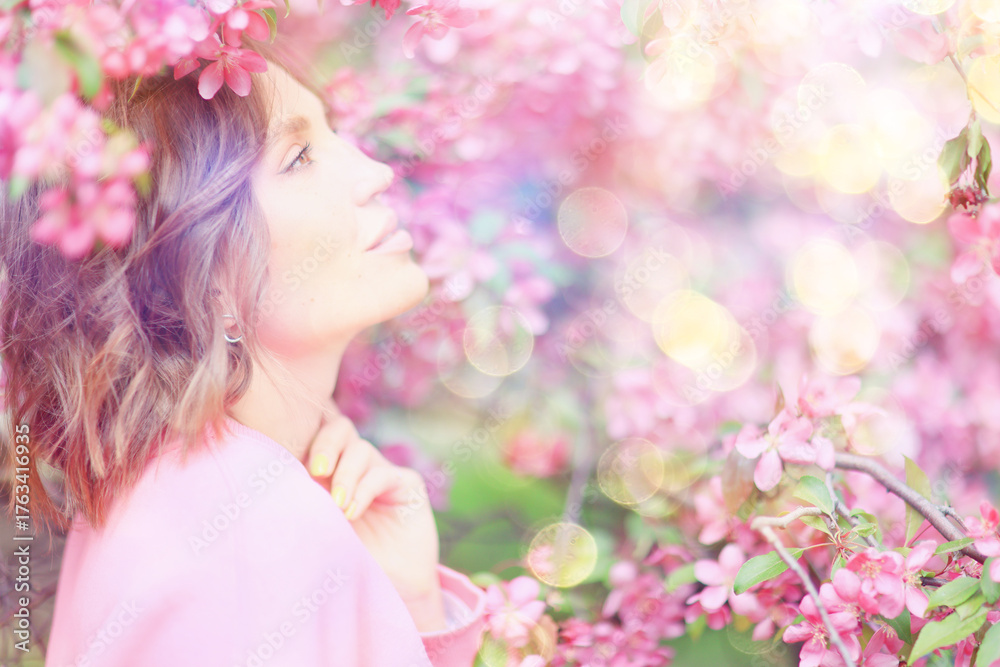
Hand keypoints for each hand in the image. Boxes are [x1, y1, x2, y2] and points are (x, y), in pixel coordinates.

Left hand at [306, 404, 445, 630]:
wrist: (392, 588)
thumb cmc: (349, 563)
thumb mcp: (319, 530)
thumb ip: (304, 504)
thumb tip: (273, 486)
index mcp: (331, 473)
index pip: (316, 437)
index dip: (304, 440)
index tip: (289, 465)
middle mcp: (356, 467)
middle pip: (340, 429)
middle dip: (325, 445)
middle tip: (316, 471)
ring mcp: (382, 472)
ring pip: (360, 450)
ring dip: (345, 475)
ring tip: (338, 506)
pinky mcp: (407, 483)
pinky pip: (382, 473)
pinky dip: (364, 489)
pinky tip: (353, 512)